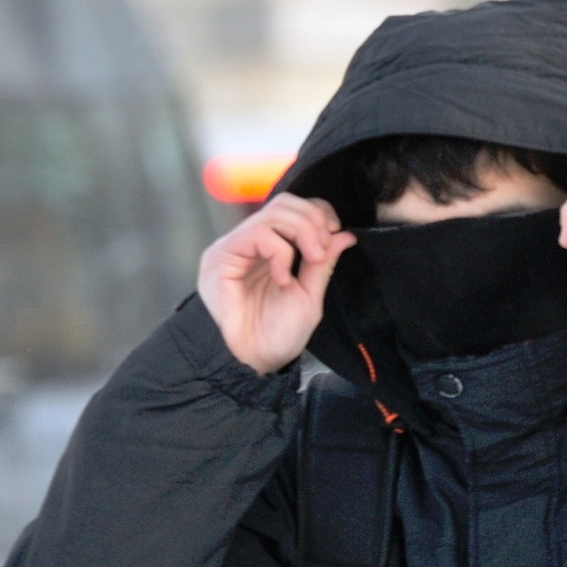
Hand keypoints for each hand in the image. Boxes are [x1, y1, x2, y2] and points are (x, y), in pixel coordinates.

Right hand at [198, 194, 355, 373]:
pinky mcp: (222, 256)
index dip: (317, 213)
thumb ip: (323, 264)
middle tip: (322, 252)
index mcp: (269, 250)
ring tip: (311, 260)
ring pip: (272, 212)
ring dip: (302, 232)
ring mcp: (234, 247)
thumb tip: (344, 235)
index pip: (293, 208)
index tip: (334, 234)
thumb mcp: (309, 296)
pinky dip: (280, 251)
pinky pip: (258, 233)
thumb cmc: (275, 336)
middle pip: (284, 203)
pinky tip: (282, 277)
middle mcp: (250, 244)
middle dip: (312, 221)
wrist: (252, 363)